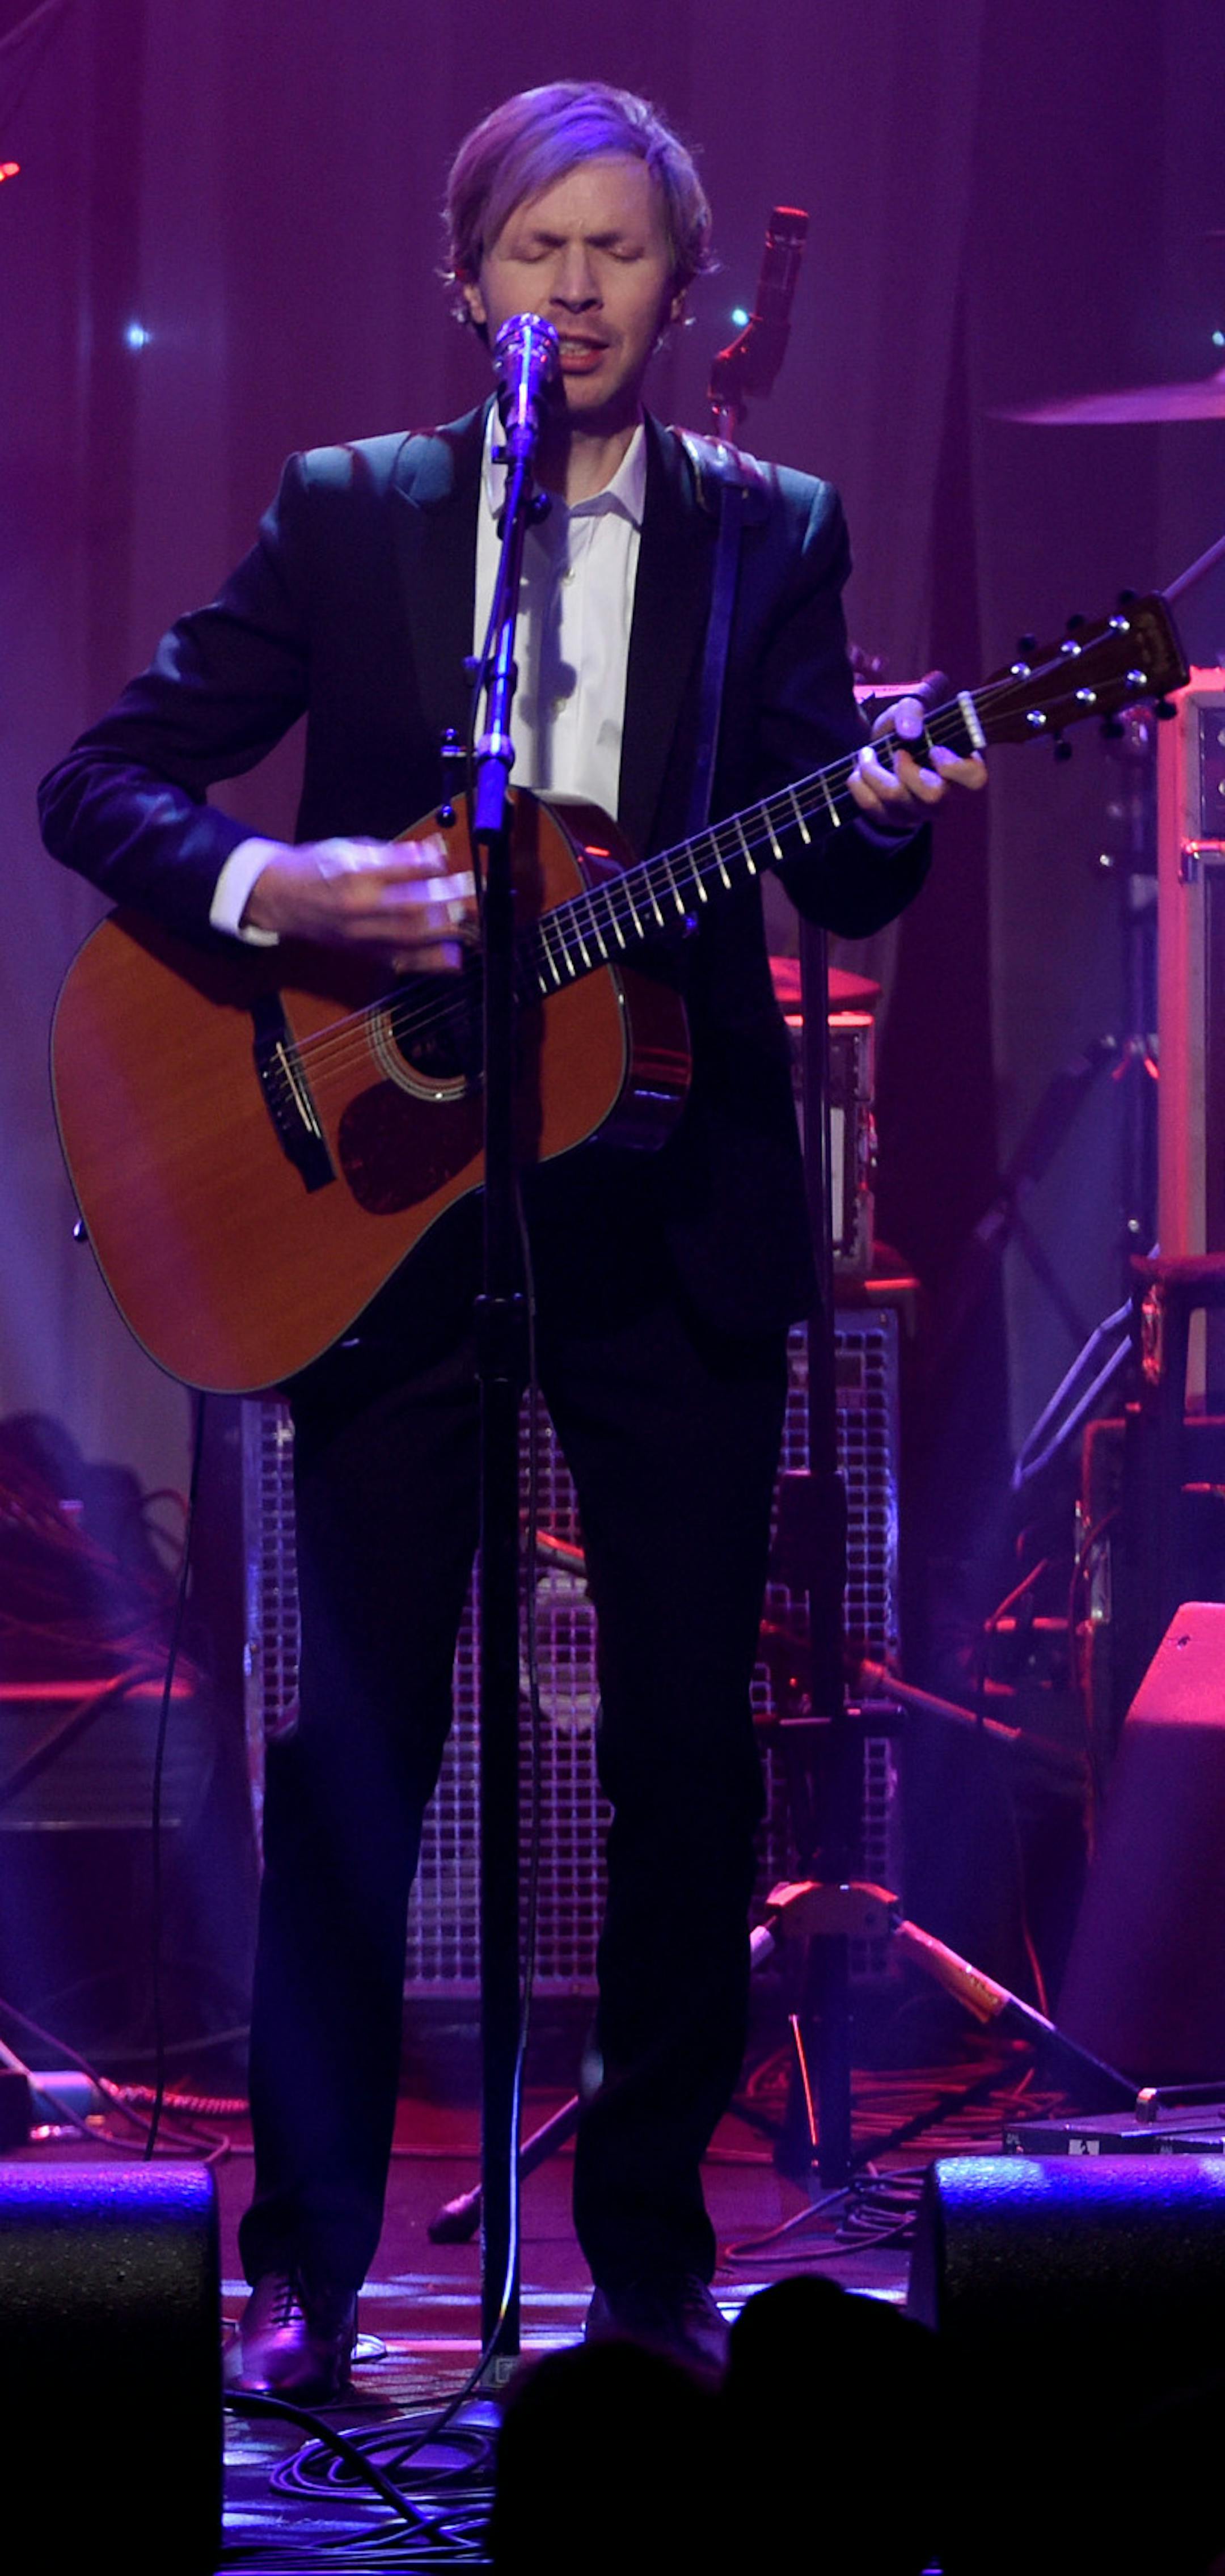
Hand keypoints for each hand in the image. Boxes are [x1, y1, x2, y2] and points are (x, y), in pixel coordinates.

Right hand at [243, 834, 477, 971]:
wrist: (281, 899)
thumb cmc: (318, 867)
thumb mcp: (349, 848)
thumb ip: (393, 853)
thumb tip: (432, 852)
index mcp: (352, 874)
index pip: (399, 869)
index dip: (430, 865)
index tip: (449, 860)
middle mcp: (357, 908)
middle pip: (410, 907)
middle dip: (446, 901)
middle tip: (469, 892)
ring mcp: (361, 936)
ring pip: (410, 936)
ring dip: (445, 930)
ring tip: (469, 920)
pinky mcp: (364, 954)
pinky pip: (401, 961)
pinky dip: (430, 963)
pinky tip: (455, 959)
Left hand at [848, 694, 987, 829]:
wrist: (882, 753)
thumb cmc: (907, 730)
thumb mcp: (910, 709)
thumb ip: (911, 710)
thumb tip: (908, 733)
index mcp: (961, 770)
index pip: (975, 779)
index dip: (954, 766)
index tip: (935, 749)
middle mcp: (944, 797)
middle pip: (933, 796)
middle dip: (907, 769)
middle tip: (898, 753)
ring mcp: (917, 813)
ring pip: (895, 798)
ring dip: (873, 770)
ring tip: (867, 754)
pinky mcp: (891, 819)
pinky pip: (871, 806)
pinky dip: (859, 783)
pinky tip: (860, 770)